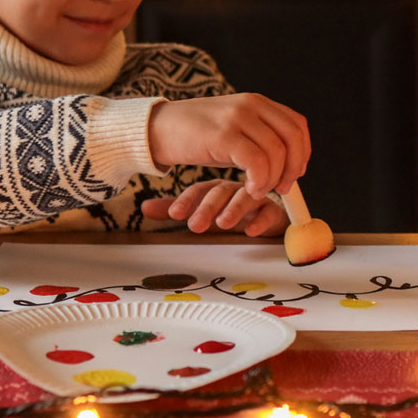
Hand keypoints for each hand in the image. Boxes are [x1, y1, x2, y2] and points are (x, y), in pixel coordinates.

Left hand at [140, 179, 287, 235]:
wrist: (267, 217)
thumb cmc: (232, 211)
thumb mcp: (202, 211)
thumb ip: (178, 209)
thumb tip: (144, 207)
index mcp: (216, 187)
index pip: (199, 190)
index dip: (187, 201)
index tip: (174, 215)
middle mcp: (234, 188)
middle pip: (220, 192)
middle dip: (207, 208)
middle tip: (196, 225)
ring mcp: (255, 196)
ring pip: (245, 196)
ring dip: (234, 209)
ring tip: (223, 224)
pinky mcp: (273, 209)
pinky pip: (269, 210)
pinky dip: (260, 219)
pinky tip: (250, 230)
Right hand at [147, 94, 310, 199]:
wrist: (157, 129)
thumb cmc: (196, 135)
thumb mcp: (234, 129)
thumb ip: (259, 138)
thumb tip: (288, 163)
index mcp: (256, 102)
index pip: (296, 125)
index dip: (302, 152)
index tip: (296, 174)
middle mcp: (250, 105)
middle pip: (292, 138)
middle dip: (293, 168)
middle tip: (283, 188)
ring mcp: (237, 118)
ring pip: (276, 153)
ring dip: (273, 179)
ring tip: (259, 190)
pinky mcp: (223, 135)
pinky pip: (256, 162)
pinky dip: (259, 181)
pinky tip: (250, 189)